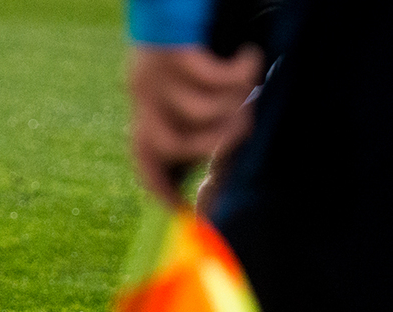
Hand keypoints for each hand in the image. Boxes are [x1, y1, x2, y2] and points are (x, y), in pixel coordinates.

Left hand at [127, 43, 262, 205]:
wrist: (180, 6)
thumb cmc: (193, 66)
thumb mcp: (187, 103)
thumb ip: (199, 142)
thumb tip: (214, 192)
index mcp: (143, 116)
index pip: (144, 165)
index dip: (163, 190)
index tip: (185, 211)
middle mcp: (143, 98)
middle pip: (173, 144)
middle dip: (216, 142)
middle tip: (246, 125)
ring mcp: (156, 74)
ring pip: (199, 110)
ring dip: (234, 102)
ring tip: (249, 86)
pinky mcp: (174, 50)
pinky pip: (214, 75)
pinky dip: (241, 70)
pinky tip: (249, 58)